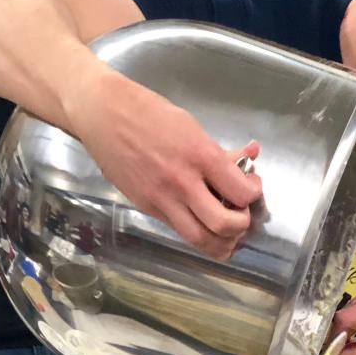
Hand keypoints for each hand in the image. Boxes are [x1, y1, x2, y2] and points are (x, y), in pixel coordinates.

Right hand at [68, 69, 261, 258]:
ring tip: (226, 230)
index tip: (250, 186)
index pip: (241, 192)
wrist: (102, 113)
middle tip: (240, 213)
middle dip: (241, 225)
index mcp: (199, 155)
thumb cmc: (148, 112)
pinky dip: (198, 234)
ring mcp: (162, 199)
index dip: (253, 194)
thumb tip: (251, 154)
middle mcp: (182, 182)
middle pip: (224, 225)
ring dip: (221, 242)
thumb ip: (220, 150)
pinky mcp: (146, 207)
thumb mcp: (191, 125)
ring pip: (201, 240)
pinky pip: (179, 231)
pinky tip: (202, 222)